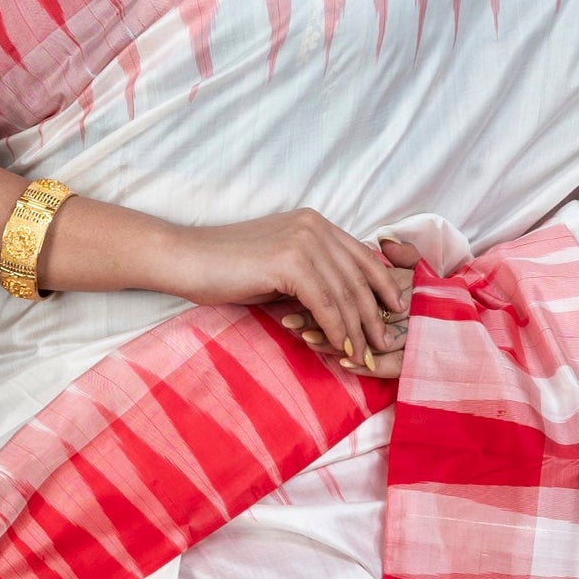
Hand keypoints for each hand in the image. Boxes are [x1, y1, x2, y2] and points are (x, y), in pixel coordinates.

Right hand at [156, 212, 418, 377]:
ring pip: (345, 293)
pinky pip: (326, 303)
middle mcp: (315, 226)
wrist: (185, 260)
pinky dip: (338, 330)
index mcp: (315, 223)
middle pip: (359, 277)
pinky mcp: (290, 262)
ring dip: (359, 329)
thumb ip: (310, 278)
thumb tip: (340, 307)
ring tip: (366, 355)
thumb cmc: (225, 269)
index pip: (362, 257)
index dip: (381, 287)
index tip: (393, 314)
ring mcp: (304, 241)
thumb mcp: (278, 270)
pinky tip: (343, 349)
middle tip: (384, 344)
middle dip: (375, 314)